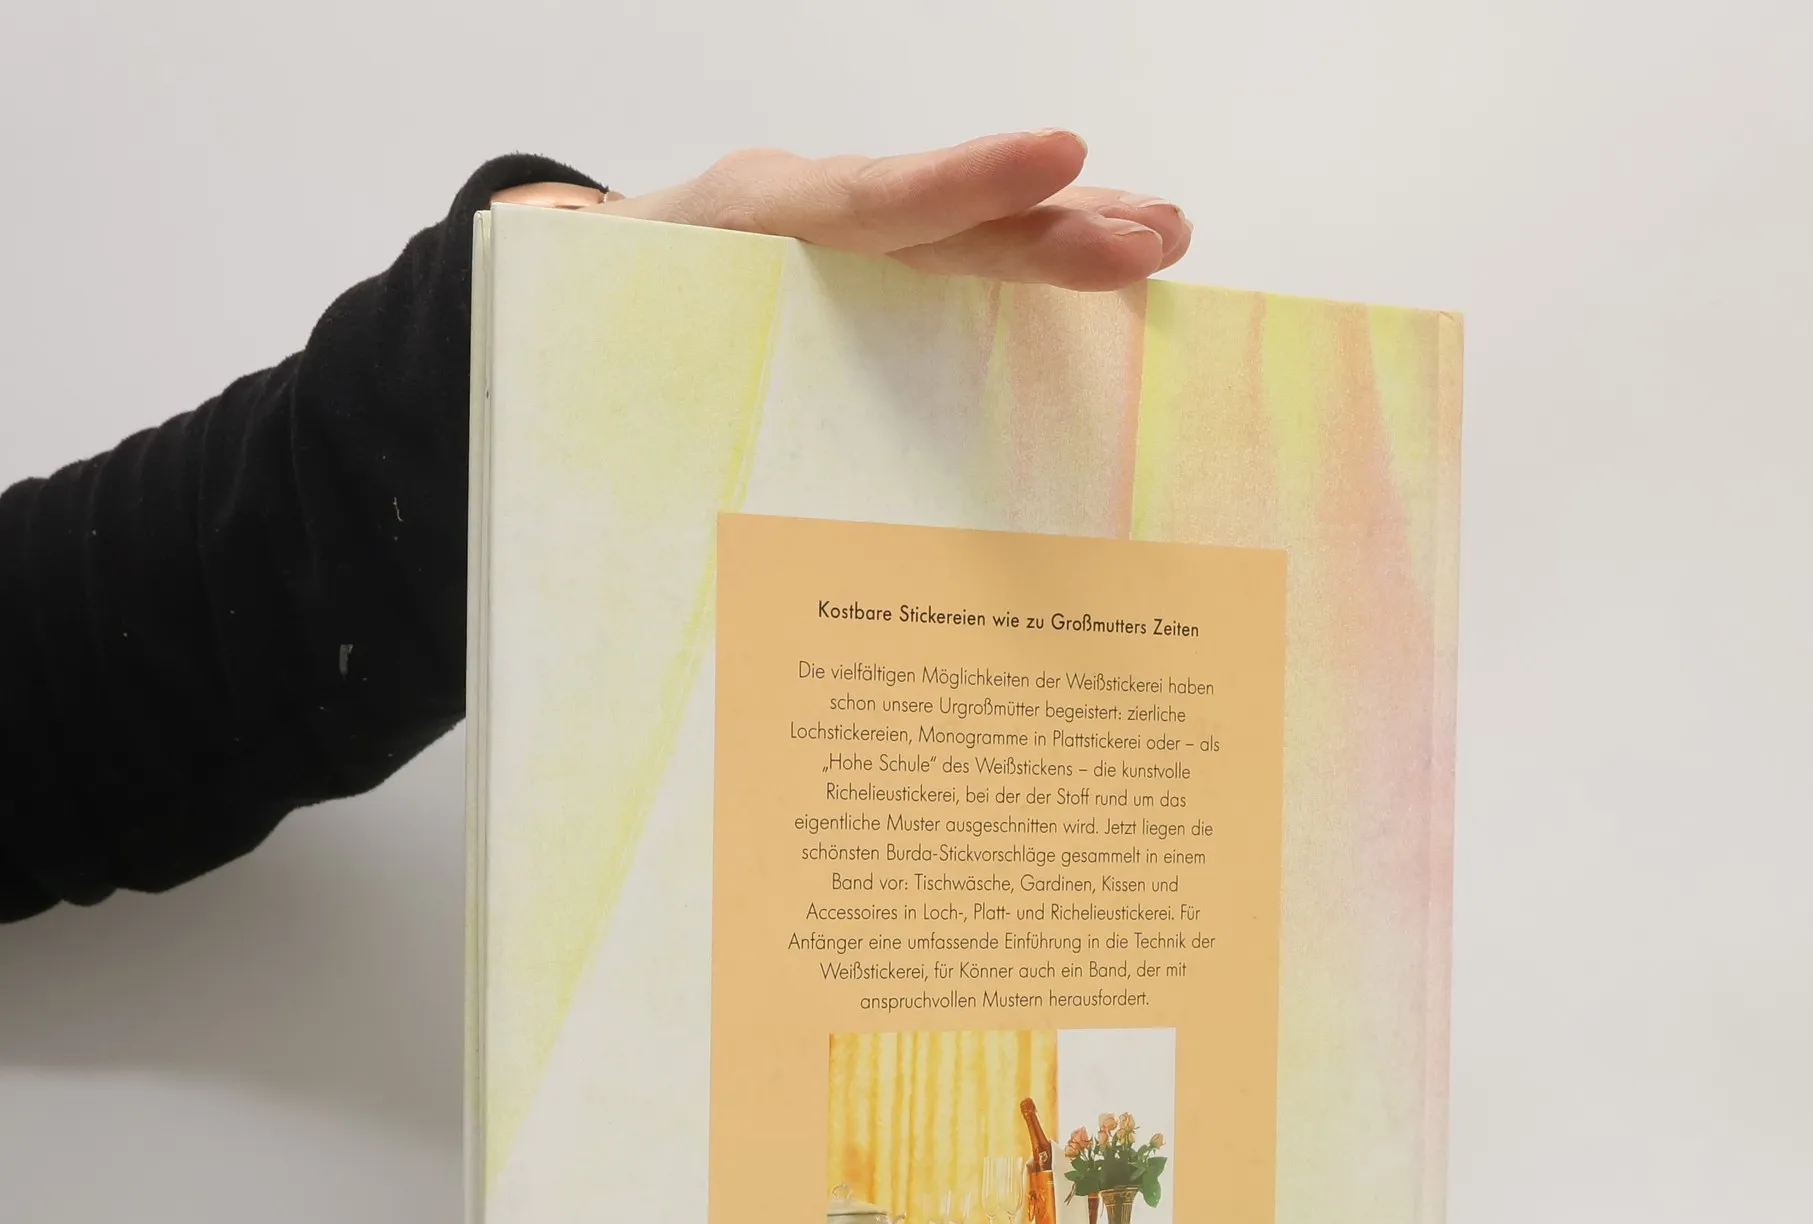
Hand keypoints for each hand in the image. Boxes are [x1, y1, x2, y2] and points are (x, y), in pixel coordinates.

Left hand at [494, 131, 1188, 292]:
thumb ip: (639, 361)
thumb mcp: (603, 348)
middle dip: (1051, 225)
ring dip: (1066, 233)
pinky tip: (1106, 266)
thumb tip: (634, 389)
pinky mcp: (861, 269)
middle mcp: (806, 219)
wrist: (561, 286)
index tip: (1056, 157)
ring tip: (1163, 235)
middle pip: (944, 219)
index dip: (963, 182)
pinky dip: (1027, 256)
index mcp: (743, 225)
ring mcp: (843, 242)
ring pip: (964, 230)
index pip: (868, 200)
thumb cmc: (591, 332)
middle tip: (1155, 238)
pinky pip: (953, 259)